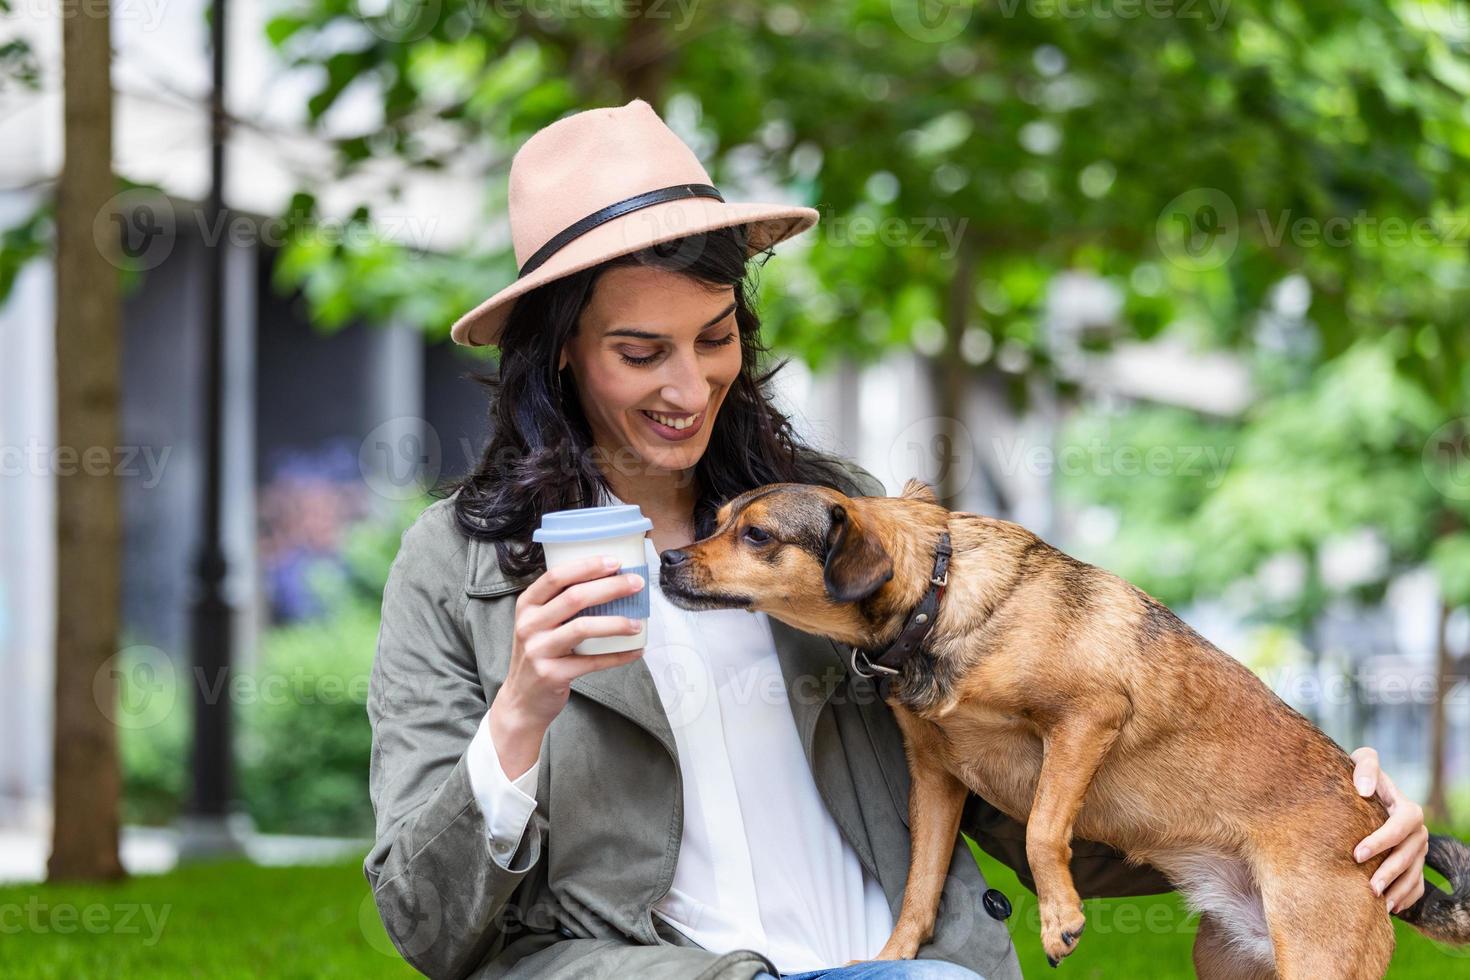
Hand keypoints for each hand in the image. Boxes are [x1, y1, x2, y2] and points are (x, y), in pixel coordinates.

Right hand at [491, 555, 646, 775]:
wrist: (521, 701)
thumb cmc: (538, 654)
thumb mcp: (538, 624)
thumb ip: (560, 603)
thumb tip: (610, 581)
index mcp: (527, 605)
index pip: (556, 576)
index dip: (587, 566)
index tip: (616, 561)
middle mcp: (528, 624)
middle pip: (574, 597)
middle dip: (611, 587)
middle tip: (636, 584)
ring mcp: (538, 650)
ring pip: (583, 627)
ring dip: (616, 622)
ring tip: (638, 622)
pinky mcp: (552, 674)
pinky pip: (592, 661)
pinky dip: (618, 656)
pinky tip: (635, 651)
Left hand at [1350, 746, 1428, 913]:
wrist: (1365, 793)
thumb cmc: (1360, 776)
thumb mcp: (1362, 761)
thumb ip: (1366, 766)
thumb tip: (1363, 790)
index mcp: (1407, 809)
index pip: (1401, 826)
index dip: (1382, 840)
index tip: (1356, 854)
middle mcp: (1418, 832)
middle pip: (1409, 856)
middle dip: (1389, 873)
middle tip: (1368, 888)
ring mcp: (1419, 851)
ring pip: (1414, 875)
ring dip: (1398, 891)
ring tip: (1378, 904)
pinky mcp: (1415, 865)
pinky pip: (1417, 887)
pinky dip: (1406, 899)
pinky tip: (1390, 908)